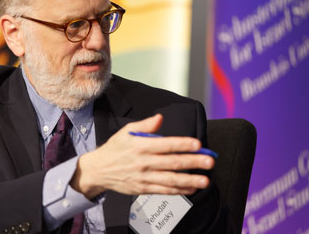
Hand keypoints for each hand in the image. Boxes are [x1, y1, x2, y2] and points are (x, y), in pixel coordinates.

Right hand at [70, 114, 214, 198]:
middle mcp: (144, 162)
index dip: (183, 144)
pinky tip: (191, 188)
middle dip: (193, 162)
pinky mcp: (143, 188)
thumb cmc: (115, 148)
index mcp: (141, 146)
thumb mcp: (126, 131)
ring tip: (205, 180)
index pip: (166, 145)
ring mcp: (144, 177)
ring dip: (189, 180)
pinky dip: (179, 190)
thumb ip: (145, 125)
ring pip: (170, 179)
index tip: (198, 144)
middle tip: (209, 162)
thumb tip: (160, 118)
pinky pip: (164, 190)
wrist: (99, 170)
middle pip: (172, 163)